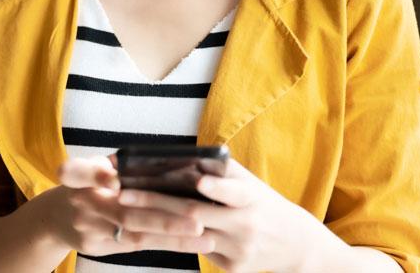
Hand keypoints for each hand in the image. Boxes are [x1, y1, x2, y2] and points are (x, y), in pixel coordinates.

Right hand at [48, 154, 215, 256]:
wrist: (57, 218)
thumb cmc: (86, 183)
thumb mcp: (89, 166)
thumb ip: (111, 164)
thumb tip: (147, 160)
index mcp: (78, 175)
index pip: (80, 172)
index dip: (97, 175)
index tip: (113, 178)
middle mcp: (81, 203)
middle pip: (124, 213)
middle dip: (162, 218)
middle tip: (196, 218)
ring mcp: (89, 229)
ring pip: (136, 234)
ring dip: (171, 237)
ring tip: (204, 236)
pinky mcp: (98, 247)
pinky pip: (138, 245)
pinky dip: (166, 244)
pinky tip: (191, 244)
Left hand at [116, 157, 325, 272]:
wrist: (294, 243)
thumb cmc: (263, 202)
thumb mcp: (250, 182)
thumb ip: (221, 171)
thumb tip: (183, 158)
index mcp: (251, 197)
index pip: (234, 192)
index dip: (217, 188)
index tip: (198, 181)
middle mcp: (244, 225)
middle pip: (195, 215)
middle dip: (157, 203)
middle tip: (125, 193)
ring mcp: (238, 250)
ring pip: (188, 237)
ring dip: (154, 226)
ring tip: (125, 214)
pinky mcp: (232, 269)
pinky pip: (196, 252)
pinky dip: (171, 241)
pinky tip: (145, 233)